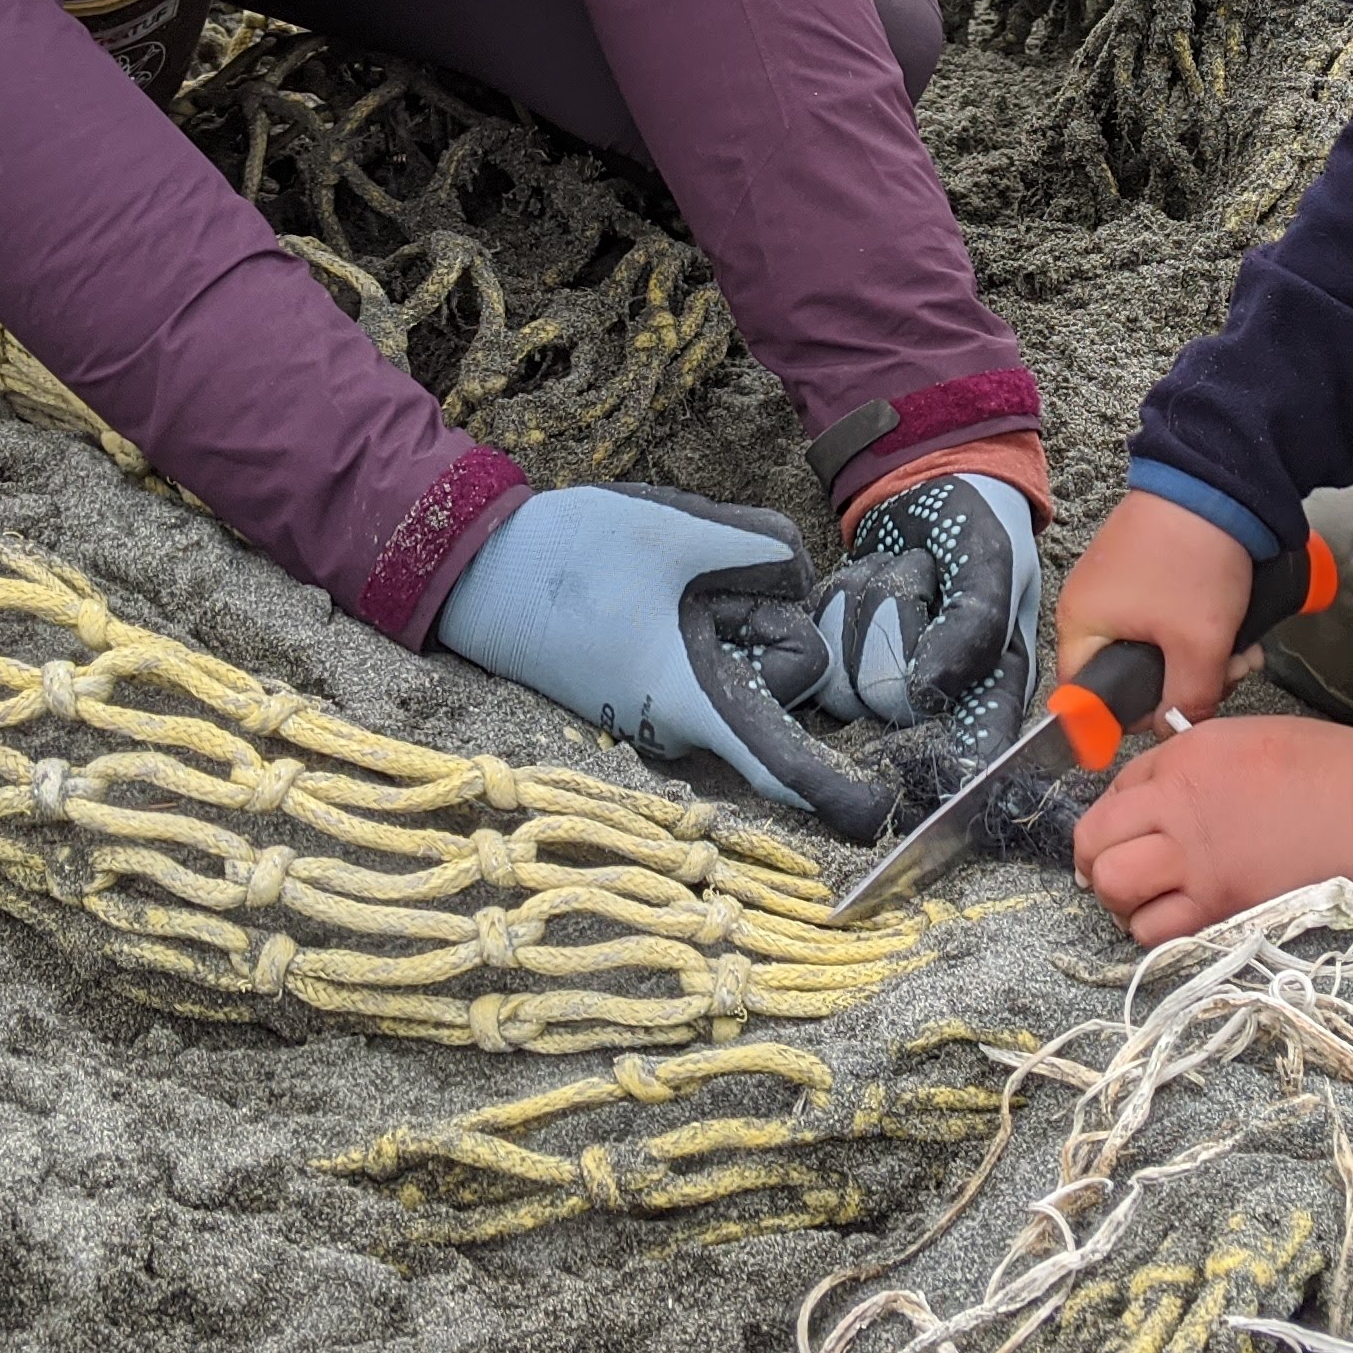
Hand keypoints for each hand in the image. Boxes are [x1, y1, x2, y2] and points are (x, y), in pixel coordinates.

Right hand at [429, 484, 894, 841]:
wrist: (478, 569)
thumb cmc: (571, 557)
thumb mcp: (678, 532)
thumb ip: (763, 549)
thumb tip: (804, 574)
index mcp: (690, 697)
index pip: (776, 757)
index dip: (830, 790)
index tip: (874, 821)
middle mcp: (682, 719)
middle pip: (783, 666)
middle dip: (763, 613)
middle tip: (689, 580)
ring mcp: (663, 705)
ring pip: (745, 650)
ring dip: (726, 606)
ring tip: (656, 581)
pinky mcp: (649, 685)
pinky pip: (710, 648)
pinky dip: (702, 612)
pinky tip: (647, 590)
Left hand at [811, 474, 1042, 754]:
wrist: (929, 478)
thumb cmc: (977, 521)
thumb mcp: (990, 561)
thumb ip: (975, 628)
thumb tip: (928, 693)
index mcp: (994, 689)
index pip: (968, 757)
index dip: (939, 753)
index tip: (916, 698)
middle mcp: (939, 698)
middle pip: (887, 702)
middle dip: (896, 621)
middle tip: (924, 575)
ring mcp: (885, 680)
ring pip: (844, 675)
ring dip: (866, 603)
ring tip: (901, 569)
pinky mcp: (842, 657)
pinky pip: (817, 648)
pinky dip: (838, 598)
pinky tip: (869, 573)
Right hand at [1051, 491, 1255, 723]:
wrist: (1218, 482)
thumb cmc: (1190, 550)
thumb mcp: (1197, 641)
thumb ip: (1186, 699)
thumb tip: (1176, 727)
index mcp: (1081, 624)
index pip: (1086, 698)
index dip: (1130, 716)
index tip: (1168, 715)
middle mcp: (1093, 606)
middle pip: (1132, 675)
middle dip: (1186, 682)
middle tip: (1223, 675)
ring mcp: (1123, 586)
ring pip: (1159, 648)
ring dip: (1204, 657)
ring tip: (1239, 649)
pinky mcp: (1151, 571)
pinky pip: (1171, 619)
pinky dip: (1203, 628)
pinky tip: (1236, 628)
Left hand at [1070, 715, 1352, 948]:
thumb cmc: (1318, 764)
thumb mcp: (1237, 736)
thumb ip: (1184, 762)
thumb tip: (1151, 793)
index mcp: (1181, 763)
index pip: (1111, 793)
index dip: (1112, 814)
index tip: (1123, 828)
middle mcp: (1176, 813)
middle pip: (1095, 844)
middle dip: (1095, 857)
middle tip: (1113, 865)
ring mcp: (1196, 866)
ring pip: (1116, 891)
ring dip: (1120, 897)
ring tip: (1141, 897)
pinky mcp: (1221, 909)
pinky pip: (1159, 932)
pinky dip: (1154, 928)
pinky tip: (1172, 916)